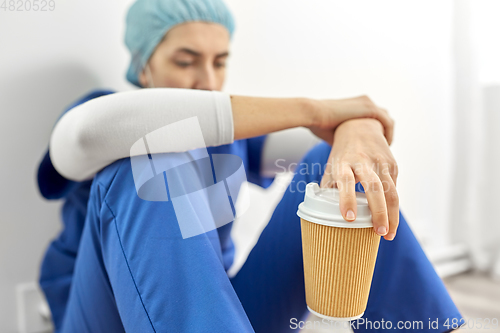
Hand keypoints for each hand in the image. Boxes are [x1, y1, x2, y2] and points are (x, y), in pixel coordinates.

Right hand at [309, 95, 393, 145]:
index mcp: (356, 104)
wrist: (313, 114)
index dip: (376, 131)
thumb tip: (345, 153)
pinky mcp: (370, 108)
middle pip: (383, 117)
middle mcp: (365, 101)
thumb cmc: (319, 124)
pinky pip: (388, 123)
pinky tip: (384, 146)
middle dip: (384, 132)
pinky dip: (389, 134)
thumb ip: (344, 138)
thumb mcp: (335, 132)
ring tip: (384, 149)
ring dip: (388, 134)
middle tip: (382, 148)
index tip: (375, 145)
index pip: (373, 116)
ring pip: (387, 119)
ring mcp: (368, 103)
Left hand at [320, 118, 398, 240]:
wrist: (360, 125)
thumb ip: (328, 187)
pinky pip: (395, 189)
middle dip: (378, 212)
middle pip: (374, 187)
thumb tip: (321, 213)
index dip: (346, 199)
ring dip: (392, 215)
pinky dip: (393, 207)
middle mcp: (363, 161)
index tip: (349, 218)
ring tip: (388, 234)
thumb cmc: (342, 153)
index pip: (345, 180)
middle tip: (379, 233)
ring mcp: (380, 162)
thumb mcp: (331, 166)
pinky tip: (390, 220)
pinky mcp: (392, 164)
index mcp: (343, 162)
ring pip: (390, 191)